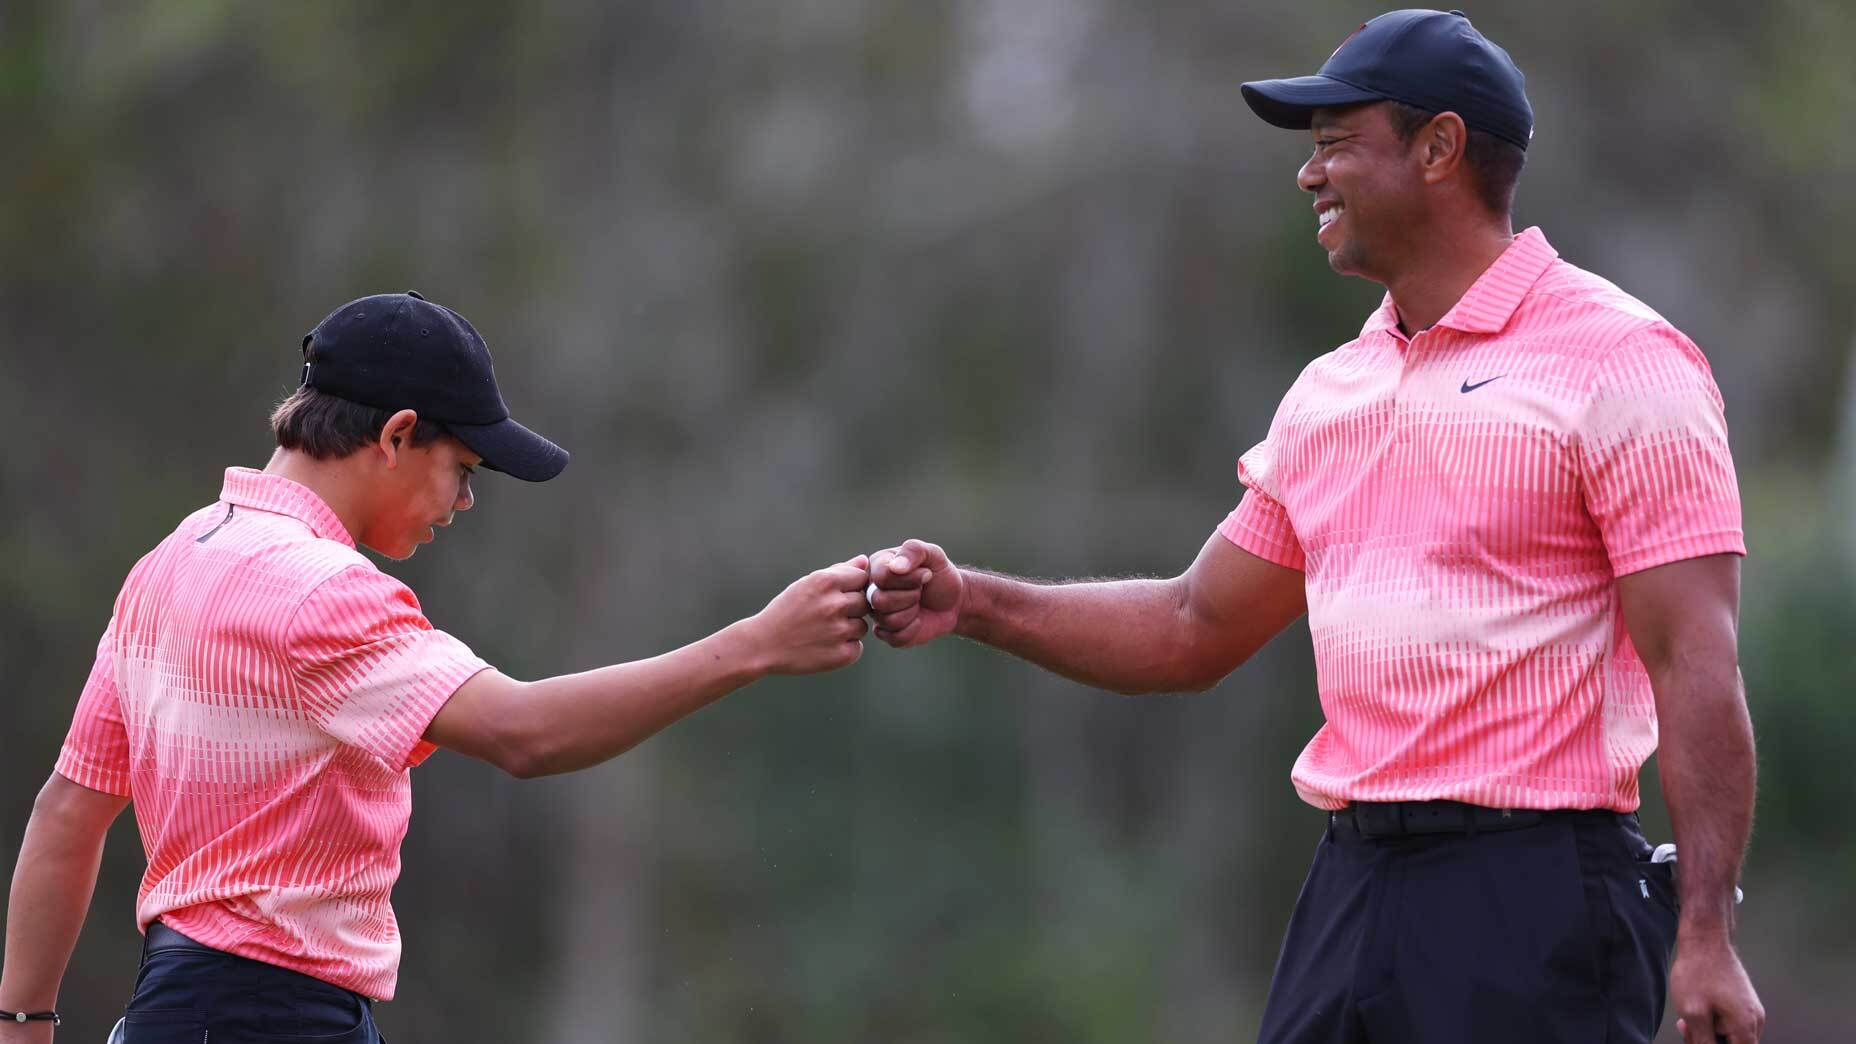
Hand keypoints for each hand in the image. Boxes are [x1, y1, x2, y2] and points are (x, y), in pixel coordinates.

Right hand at [747, 556, 870, 673]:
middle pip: (864, 602)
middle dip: (850, 609)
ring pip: (862, 626)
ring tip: (823, 632)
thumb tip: (864, 561)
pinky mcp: (842, 654)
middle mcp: (834, 605)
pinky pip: (857, 647)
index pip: (862, 577)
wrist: (763, 645)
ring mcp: (839, 631)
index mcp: (825, 582)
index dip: (851, 587)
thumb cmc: (787, 611)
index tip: (834, 596)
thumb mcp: (807, 584)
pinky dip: (844, 648)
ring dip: (848, 629)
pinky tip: (823, 646)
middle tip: (825, 617)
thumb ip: (839, 571)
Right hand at [866, 539, 963, 647]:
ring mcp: (878, 613)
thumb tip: (895, 567)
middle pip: (879, 601)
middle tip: (921, 591)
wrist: (954, 600)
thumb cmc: (939, 574)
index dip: (907, 579)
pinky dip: (913, 630)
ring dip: (912, 613)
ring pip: (887, 620)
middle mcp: (871, 590)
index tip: (926, 573)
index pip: (881, 577)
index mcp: (877, 566)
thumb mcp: (933, 554)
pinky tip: (918, 620)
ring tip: (918, 604)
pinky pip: (894, 638)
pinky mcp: (887, 633)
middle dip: (910, 596)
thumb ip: (914, 550)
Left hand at [1671, 935, 1763, 1042]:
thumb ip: (1703, 1041)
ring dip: (1708, 1031)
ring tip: (1688, 1017)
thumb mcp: (1693, 1013)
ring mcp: (1751, 1009)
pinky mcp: (1743, 1001)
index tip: (1699, 1037)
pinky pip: (1730, 1021)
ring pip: (1730, 1034)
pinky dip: (1712, 1020)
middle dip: (1709, 1041)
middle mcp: (1755, 1020)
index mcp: (1746, 1026)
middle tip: (1686, 1028)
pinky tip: (1696, 1008)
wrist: (1705, 939)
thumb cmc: (1698, 972)